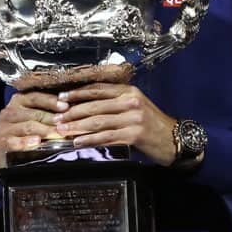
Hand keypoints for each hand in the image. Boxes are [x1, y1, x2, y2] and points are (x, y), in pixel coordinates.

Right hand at [0, 91, 68, 170]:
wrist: (0, 151)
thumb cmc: (22, 132)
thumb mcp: (31, 118)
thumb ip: (46, 112)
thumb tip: (69, 110)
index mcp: (18, 101)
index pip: (35, 97)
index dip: (51, 101)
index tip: (66, 106)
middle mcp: (9, 112)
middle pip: (34, 113)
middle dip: (52, 119)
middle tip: (66, 124)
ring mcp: (4, 127)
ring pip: (28, 126)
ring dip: (45, 130)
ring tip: (57, 134)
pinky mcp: (2, 142)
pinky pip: (16, 141)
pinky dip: (27, 141)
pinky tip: (37, 141)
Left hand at [54, 83, 177, 165]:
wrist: (174, 139)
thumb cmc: (152, 123)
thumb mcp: (136, 105)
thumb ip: (115, 102)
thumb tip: (86, 104)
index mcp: (129, 91)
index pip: (98, 89)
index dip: (77, 93)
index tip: (61, 98)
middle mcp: (130, 102)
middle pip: (94, 106)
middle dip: (72, 112)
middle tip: (57, 118)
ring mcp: (133, 118)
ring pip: (98, 122)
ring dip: (77, 127)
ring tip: (63, 130)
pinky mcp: (134, 135)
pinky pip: (106, 137)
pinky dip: (90, 140)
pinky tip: (78, 142)